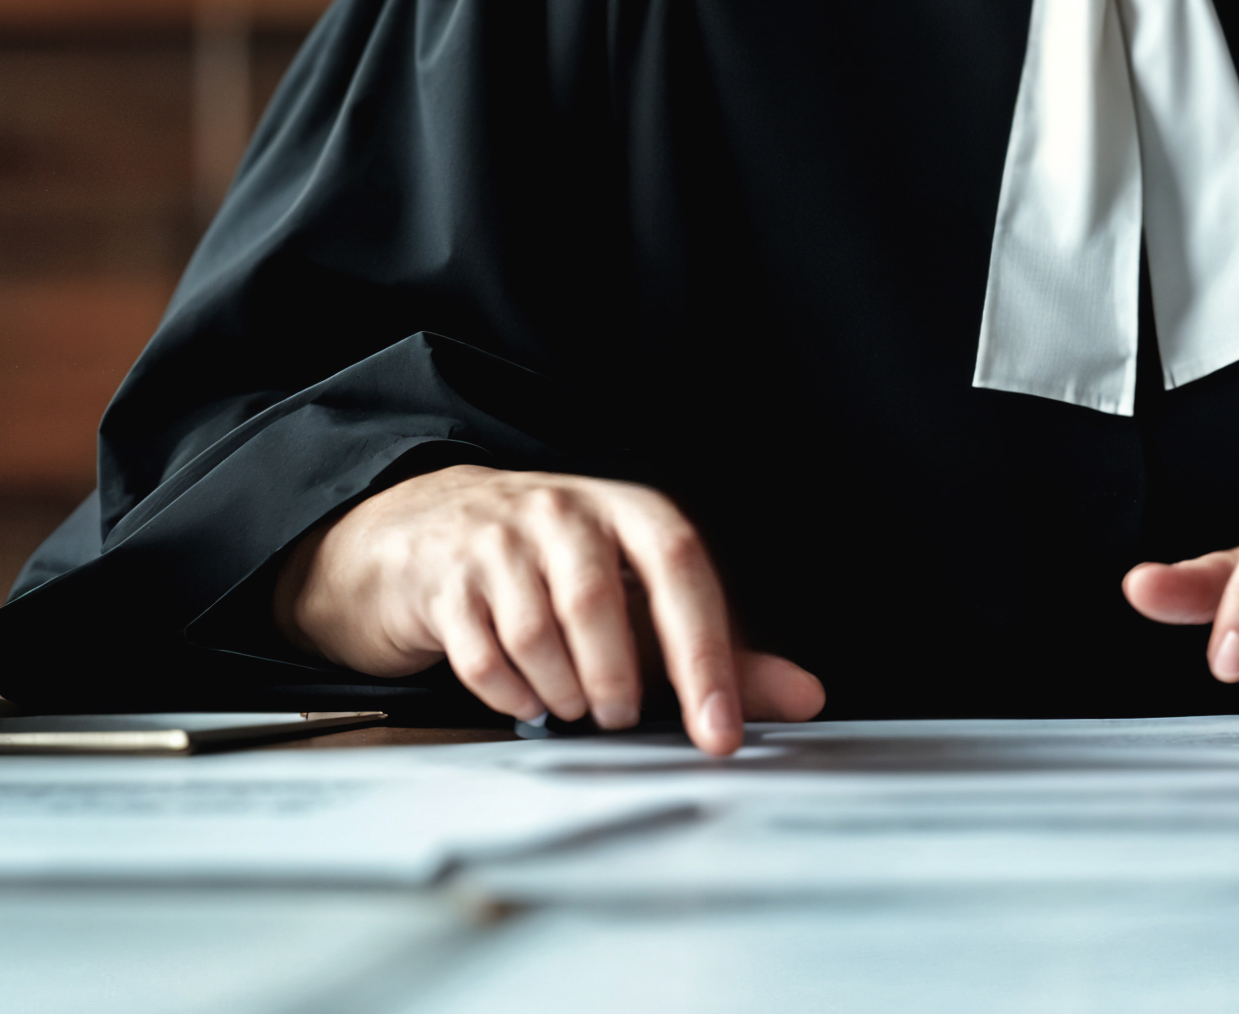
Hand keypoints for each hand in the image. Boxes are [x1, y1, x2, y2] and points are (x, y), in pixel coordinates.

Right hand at [275, 465, 822, 756]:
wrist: (432, 533)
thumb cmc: (558, 571)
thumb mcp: (644, 600)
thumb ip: (724, 651)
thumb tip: (806, 697)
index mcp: (629, 510)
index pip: (682, 569)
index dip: (705, 655)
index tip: (719, 729)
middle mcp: (564, 511)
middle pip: (598, 603)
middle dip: (616, 680)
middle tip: (620, 716)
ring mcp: (497, 539)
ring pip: (537, 634)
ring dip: (562, 691)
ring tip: (571, 700)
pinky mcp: (445, 579)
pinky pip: (482, 656)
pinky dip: (511, 694)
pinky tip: (525, 692)